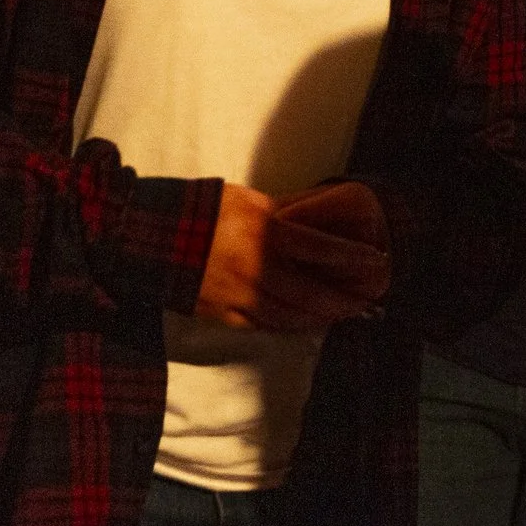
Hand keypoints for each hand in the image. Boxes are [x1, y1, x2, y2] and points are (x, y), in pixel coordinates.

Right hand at [194, 182, 390, 334]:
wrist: (147, 234)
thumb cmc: (199, 208)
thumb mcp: (245, 199)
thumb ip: (279, 214)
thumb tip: (308, 220)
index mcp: (265, 233)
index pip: (320, 248)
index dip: (352, 258)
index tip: (378, 261)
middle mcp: (256, 268)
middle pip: (309, 294)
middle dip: (341, 302)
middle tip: (364, 304)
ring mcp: (237, 296)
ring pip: (288, 316)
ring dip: (317, 319)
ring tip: (338, 316)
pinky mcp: (220, 313)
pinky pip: (261, 326)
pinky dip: (286, 326)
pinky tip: (300, 324)